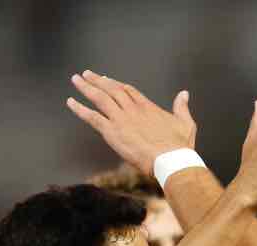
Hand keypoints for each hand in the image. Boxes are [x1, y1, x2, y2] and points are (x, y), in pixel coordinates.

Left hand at [67, 70, 196, 174]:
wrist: (171, 160)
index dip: (116, 84)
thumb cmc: (180, 146)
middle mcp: (132, 109)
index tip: (106, 79)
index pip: (128, 91)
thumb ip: (182, 107)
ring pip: (100, 98)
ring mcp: (121, 119)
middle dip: (98, 80)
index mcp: (148, 107)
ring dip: (86, 88)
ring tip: (76, 80)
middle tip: (87, 74)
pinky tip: (70, 102)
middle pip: (111, 89)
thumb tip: (184, 94)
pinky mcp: (112, 132)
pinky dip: (80, 109)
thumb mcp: (186, 123)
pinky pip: (92, 117)